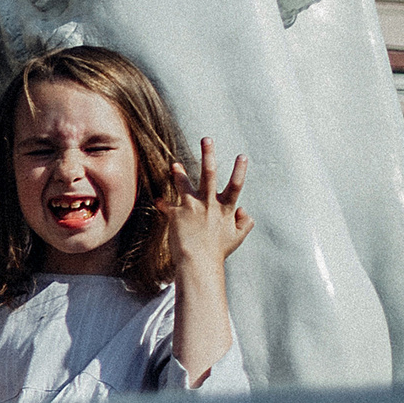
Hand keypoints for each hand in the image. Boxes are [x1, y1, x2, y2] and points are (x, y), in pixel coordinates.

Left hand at [162, 137, 253, 268]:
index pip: (235, 185)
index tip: (242, 155)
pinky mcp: (176, 215)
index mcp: (225, 208)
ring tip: (174, 163)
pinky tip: (157, 200)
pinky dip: (162, 203)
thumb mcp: (237, 237)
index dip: (240, 170)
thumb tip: (245, 210)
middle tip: (206, 139)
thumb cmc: (218, 252)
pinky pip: (167, 206)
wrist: (198, 264)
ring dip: (179, 172)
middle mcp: (208, 204)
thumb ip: (245, 222)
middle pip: (208, 174)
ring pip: (185, 184)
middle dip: (208, 155)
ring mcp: (191, 208)